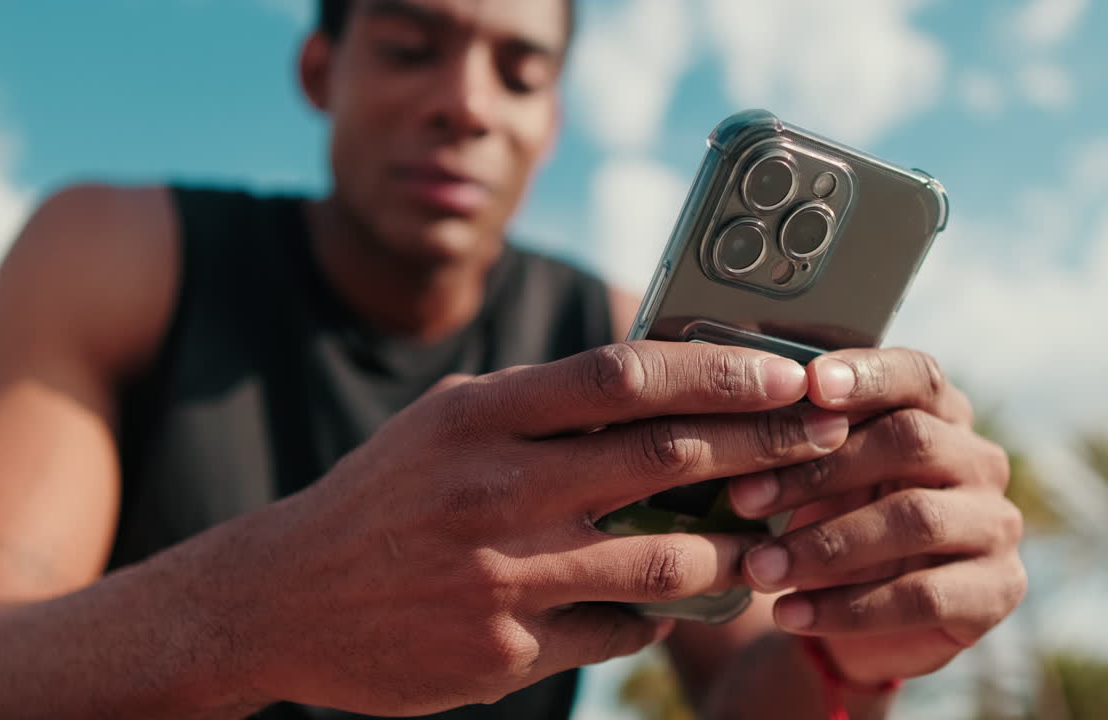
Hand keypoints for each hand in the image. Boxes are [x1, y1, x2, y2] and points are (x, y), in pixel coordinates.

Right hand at [180, 341, 851, 715]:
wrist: (282, 598)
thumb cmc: (385, 495)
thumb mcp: (449, 422)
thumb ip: (544, 402)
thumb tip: (664, 383)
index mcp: (480, 416)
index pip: (625, 377)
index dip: (719, 371)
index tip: (789, 371)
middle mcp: (495, 490)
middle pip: (666, 460)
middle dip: (764, 445)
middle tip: (824, 437)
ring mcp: (501, 577)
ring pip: (665, 562)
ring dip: (734, 550)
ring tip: (770, 536)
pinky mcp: (503, 652)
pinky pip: (620, 631)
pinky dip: (658, 615)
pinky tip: (666, 602)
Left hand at [727, 348, 1025, 685]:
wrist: (860, 621)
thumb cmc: (831, 517)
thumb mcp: (815, 473)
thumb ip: (799, 436)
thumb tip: (740, 405)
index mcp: (940, 412)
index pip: (917, 374)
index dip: (867, 375)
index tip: (810, 384)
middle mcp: (980, 459)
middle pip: (909, 441)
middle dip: (818, 470)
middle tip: (742, 499)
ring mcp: (996, 524)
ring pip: (915, 519)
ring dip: (825, 545)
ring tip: (758, 569)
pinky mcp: (998, 590)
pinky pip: (923, 595)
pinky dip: (847, 607)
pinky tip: (790, 614)